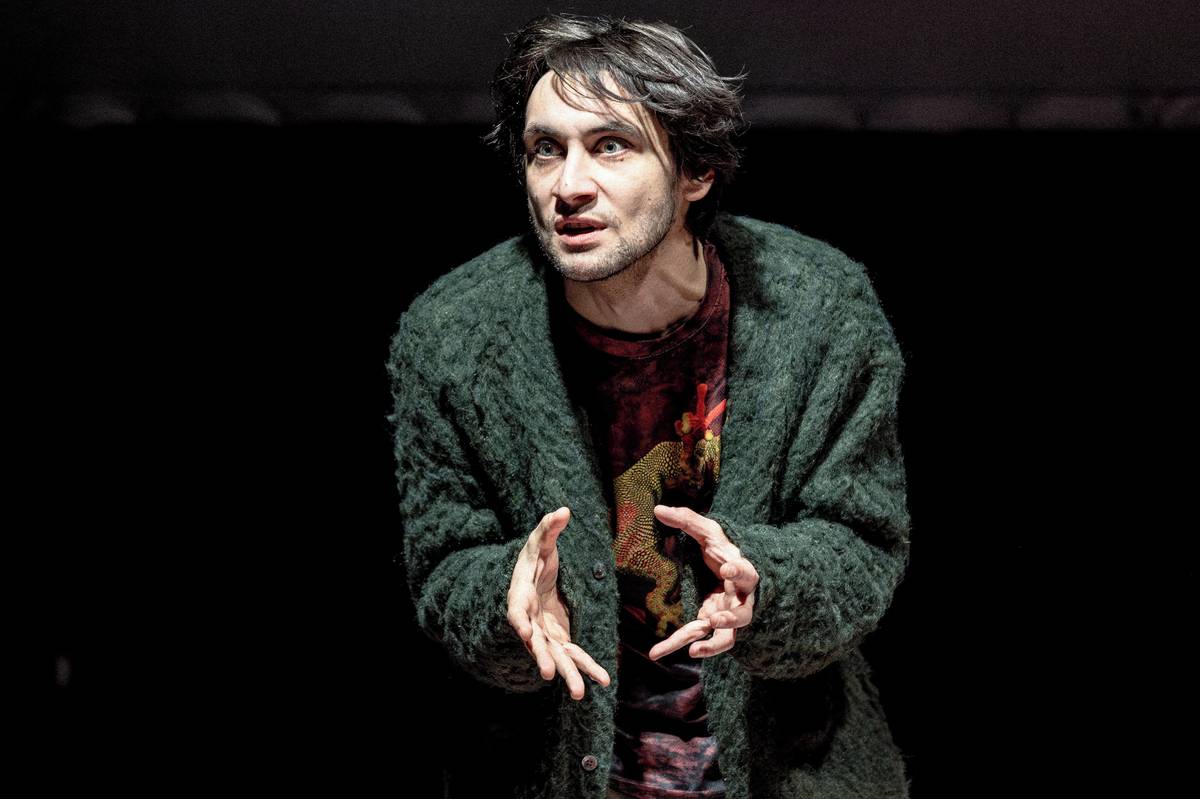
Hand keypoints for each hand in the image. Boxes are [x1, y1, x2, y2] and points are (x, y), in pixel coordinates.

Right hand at [507, 507, 611, 699]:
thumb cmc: (535, 558)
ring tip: (581, 694)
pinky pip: (574, 655)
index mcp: (520, 596)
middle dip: (544, 658)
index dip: (519, 621)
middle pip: (536, 642)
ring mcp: (545, 633)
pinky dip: (587, 667)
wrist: (535, 578)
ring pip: (557, 656)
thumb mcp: (540, 542)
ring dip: (569, 674)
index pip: (517, 610)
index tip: (522, 632)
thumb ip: (549, 528)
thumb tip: (563, 510)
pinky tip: (603, 680)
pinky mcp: (560, 638)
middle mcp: (530, 621)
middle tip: (551, 675)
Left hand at [647, 504, 758, 660]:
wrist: (730, 571)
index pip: (747, 574)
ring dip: (712, 646)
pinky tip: (658, 652)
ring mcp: (726, 616)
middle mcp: (739, 600)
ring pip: (726, 637)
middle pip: (742, 615)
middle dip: (731, 618)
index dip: (739, 573)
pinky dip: (679, 645)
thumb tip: (657, 509)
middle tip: (715, 618)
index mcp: (742, 574)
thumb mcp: (709, 533)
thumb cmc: (722, 550)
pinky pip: (697, 639)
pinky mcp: (710, 625)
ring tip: (693, 651)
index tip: (727, 569)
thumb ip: (687, 520)